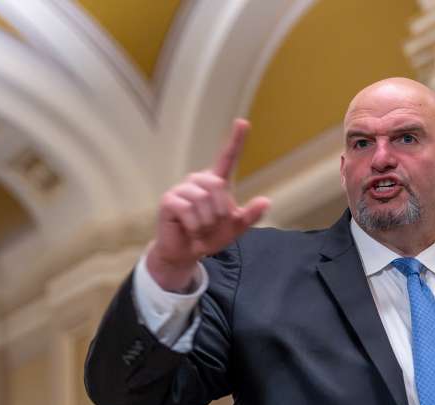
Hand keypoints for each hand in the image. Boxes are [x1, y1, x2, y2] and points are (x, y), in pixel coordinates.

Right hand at [148, 118, 270, 291]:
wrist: (187, 252)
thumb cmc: (210, 236)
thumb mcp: (236, 228)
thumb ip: (250, 216)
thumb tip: (266, 201)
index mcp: (216, 183)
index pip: (227, 158)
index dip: (236, 140)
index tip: (243, 122)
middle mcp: (198, 181)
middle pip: (218, 186)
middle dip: (220, 211)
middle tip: (213, 224)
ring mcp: (181, 189)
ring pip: (203, 200)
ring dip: (207, 222)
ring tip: (200, 228)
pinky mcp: (169, 200)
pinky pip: (189, 211)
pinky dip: (195, 226)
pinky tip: (190, 230)